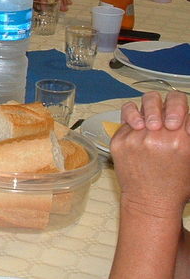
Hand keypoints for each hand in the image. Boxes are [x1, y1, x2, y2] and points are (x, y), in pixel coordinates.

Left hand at [112, 93, 189, 211]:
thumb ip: (187, 134)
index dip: (180, 109)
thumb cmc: (175, 185)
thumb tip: (183, 119)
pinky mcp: (119, 141)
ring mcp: (135, 137)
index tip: (179, 119)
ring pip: (138, 106)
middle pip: (156, 99)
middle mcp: (157, 135)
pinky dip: (132, 121)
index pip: (180, 103)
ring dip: (146, 111)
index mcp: (181, 139)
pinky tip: (138, 129)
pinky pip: (124, 120)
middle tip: (164, 120)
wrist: (151, 203)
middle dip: (162, 105)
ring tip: (150, 123)